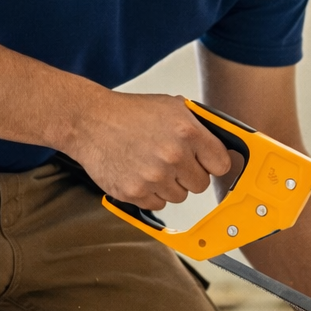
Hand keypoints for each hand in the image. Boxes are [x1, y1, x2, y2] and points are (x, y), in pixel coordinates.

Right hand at [66, 91, 231, 209]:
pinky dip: (150, 194)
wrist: (89, 122)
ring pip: (179, 196)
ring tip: (152, 165)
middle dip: (189, 175)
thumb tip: (220, 142)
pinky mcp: (135, 192)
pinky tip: (140, 174)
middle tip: (173, 162)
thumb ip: (198, 125)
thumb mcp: (171, 106)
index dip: (212, 163)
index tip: (206, 162)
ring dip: (169, 185)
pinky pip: (157, 205)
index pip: (221, 164)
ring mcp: (153, 177)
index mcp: (188, 132)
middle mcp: (173, 156)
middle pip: (200, 184)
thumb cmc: (129, 113)